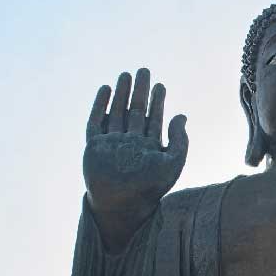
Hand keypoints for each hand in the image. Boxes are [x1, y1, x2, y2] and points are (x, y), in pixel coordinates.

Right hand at [83, 69, 187, 249]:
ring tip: (125, 75)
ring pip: (116, 112)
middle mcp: (129, 143)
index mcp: (148, 147)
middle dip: (139, 91)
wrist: (122, 205)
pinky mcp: (94, 146)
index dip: (157, 101)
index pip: (153, 118)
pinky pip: (95, 122)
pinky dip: (99, 105)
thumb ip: (179, 140)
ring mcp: (111, 144)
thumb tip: (181, 116)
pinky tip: (105, 89)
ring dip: (121, 93)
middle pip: (134, 111)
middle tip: (143, 70)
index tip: (160, 85)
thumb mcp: (172, 163)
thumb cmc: (150, 188)